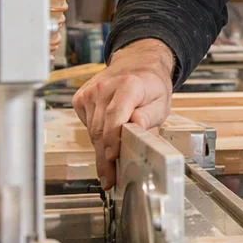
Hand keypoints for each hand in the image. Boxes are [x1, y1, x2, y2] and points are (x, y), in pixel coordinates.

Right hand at [73, 39, 175, 189]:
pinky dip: (95, 137)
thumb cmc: (151, 85)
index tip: (113, 157)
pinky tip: (106, 142)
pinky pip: (86, 125)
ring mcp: (89, 92)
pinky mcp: (80, 98)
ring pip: (91, 130)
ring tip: (109, 171)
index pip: (115, 115)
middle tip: (110, 179)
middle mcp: (105, 87)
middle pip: (101, 128)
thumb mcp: (161, 102)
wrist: (136, 64)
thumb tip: (135, 130)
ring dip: (100, 151)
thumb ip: (148, 117)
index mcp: (129, 85)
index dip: (113, 138)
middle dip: (105, 157)